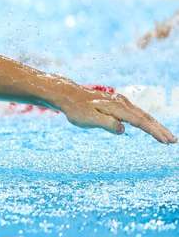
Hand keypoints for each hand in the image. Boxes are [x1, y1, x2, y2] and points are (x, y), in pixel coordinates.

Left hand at [58, 86, 175, 143]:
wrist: (69, 95)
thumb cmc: (77, 109)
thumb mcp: (88, 119)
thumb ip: (106, 124)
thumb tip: (123, 129)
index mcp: (117, 108)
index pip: (140, 121)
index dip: (154, 131)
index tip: (166, 141)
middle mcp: (122, 103)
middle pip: (146, 117)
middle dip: (160, 129)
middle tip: (173, 141)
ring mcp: (121, 102)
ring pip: (142, 115)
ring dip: (155, 125)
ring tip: (166, 137)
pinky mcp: (118, 104)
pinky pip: (136, 113)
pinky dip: (146, 121)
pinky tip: (150, 127)